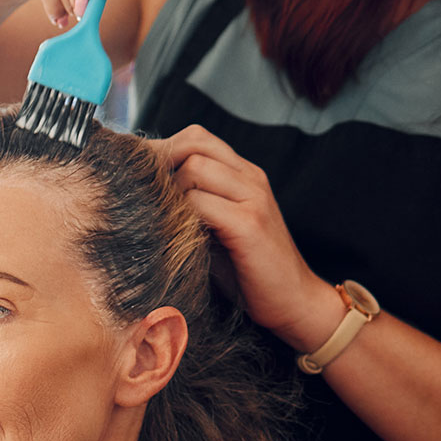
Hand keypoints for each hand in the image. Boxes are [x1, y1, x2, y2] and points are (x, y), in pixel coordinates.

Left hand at [153, 125, 346, 352]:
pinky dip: (183, 217)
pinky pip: (200, 202)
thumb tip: (145, 193)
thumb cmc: (250, 271)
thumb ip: (193, 205)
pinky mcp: (250, 224)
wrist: (295, 302)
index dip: (166, 154)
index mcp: (245, 174)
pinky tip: (183, 239)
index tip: (147, 184)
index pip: (197, 137)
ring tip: (171, 223)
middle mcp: (251, 178)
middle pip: (194, 142)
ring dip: (173, 193)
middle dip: (164, 168)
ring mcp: (254, 198)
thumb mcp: (218, 228)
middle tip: (151, 201)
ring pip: (194, 168)